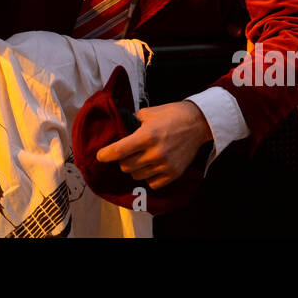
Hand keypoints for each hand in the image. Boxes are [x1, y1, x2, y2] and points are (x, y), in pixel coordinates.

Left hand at [95, 101, 211, 189]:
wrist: (197, 123)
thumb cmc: (171, 115)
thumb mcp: (147, 114)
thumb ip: (131, 124)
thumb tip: (117, 132)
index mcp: (146, 136)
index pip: (119, 151)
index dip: (105, 155)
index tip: (100, 156)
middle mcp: (154, 153)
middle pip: (125, 167)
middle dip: (122, 160)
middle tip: (127, 153)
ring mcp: (165, 165)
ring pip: (137, 176)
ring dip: (135, 168)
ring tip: (141, 158)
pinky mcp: (173, 174)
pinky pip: (152, 183)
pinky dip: (148, 177)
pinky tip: (151, 167)